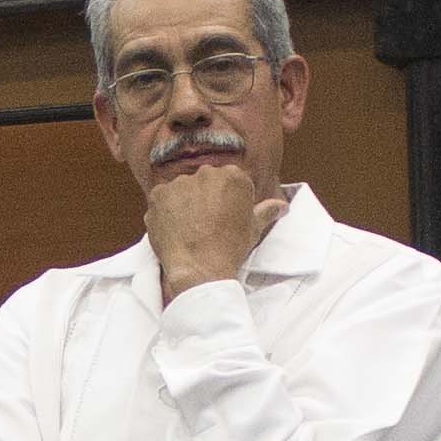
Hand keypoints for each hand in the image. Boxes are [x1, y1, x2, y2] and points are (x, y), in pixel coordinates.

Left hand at [141, 161, 289, 299]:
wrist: (200, 268)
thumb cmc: (230, 248)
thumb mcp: (254, 228)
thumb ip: (266, 211)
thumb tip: (282, 205)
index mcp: (233, 175)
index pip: (227, 181)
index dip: (225, 201)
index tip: (223, 217)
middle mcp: (206, 172)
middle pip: (203, 182)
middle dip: (203, 199)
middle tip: (204, 224)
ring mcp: (180, 182)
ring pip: (181, 190)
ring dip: (183, 204)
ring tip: (188, 229)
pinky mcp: (158, 194)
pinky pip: (161, 199)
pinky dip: (165, 212)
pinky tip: (174, 228)